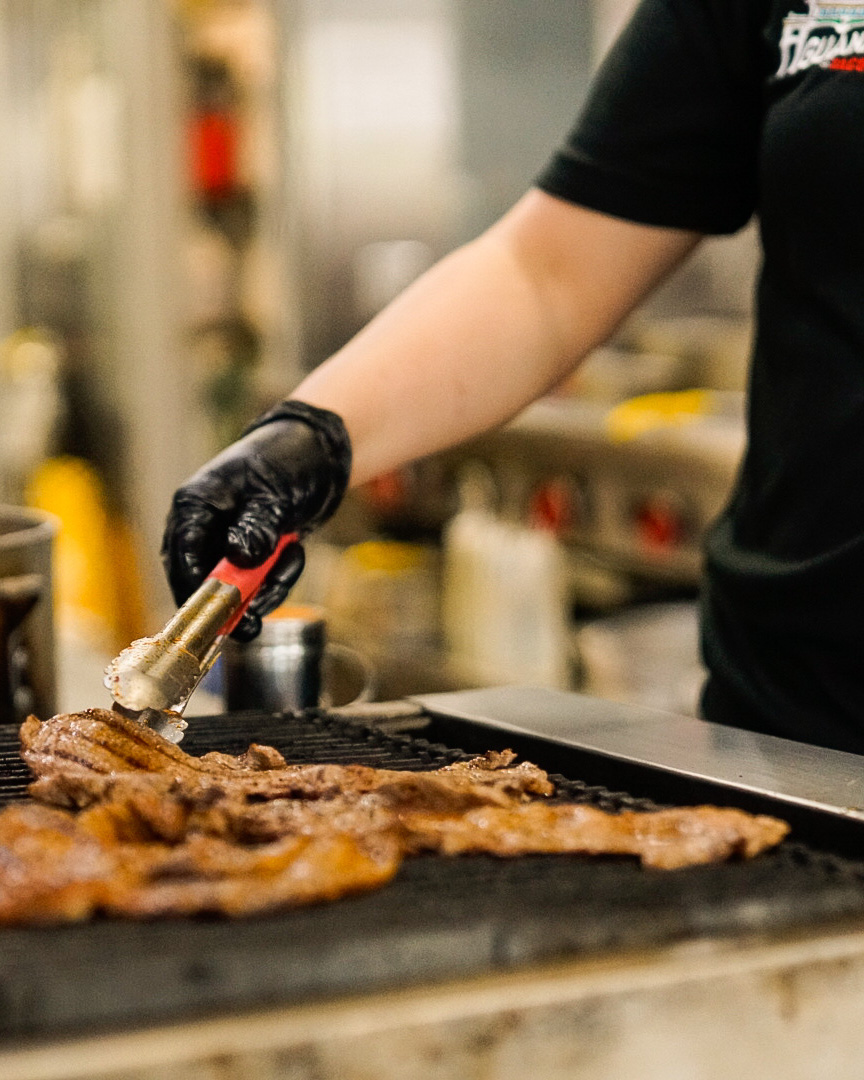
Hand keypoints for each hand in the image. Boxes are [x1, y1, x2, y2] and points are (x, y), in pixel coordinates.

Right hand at [161, 401, 350, 640]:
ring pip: (232, 587)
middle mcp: (205, 525)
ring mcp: (227, 541)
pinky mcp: (252, 554)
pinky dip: (277, 578)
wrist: (322, 453)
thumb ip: (256, 527)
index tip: (214, 614)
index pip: (182, 554)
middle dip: (228, 603)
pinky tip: (295, 553)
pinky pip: (257, 582)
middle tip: (249, 626)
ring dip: (263, 588)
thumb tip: (238, 558)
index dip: (193, 588)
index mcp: (196, 503)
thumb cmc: (290, 460)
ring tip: (291, 559)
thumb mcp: (275, 494)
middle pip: (200, 580)